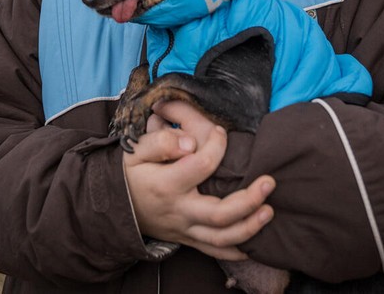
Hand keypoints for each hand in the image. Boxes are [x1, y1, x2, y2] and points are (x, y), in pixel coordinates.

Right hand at [122, 101, 275, 260]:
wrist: (113, 208)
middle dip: (249, 200)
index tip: (221, 132)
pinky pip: (214, 252)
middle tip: (269, 182)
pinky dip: (236, 250)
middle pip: (219, 213)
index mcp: (166, 185)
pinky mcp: (188, 239)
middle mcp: (179, 211)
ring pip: (221, 238)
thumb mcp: (134, 152)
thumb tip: (190, 142)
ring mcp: (184, 229)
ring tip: (270, 211)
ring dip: (250, 227)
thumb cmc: (128, 174)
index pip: (201, 165)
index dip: (217, 145)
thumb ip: (160, 142)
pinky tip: (255, 243)